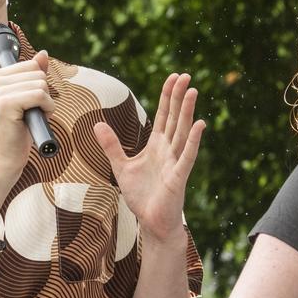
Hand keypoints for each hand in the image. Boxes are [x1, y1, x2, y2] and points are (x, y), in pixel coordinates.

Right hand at [0, 50, 54, 178]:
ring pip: (42, 84)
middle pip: (39, 73)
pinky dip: (46, 110)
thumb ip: (34, 75)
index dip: (38, 87)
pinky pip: (40, 95)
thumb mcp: (28, 98)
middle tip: (29, 115)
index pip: (33, 65)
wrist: (5, 159)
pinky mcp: (4, 104)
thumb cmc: (18, 131)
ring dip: (45, 105)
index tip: (26, 105)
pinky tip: (31, 122)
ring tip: (28, 119)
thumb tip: (43, 53)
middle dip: (43, 96)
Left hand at [92, 72, 204, 241]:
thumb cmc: (141, 196)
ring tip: (193, 91)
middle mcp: (169, 150)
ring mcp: (175, 162)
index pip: (163, 115)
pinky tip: (200, 124)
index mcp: (156, 146)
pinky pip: (187, 156)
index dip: (167, 96)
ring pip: (183, 132)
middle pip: (175, 118)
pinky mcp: (178, 176)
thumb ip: (112, 145)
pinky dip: (194, 140)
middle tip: (185, 75)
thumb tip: (97, 124)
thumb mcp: (121, 166)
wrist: (152, 222)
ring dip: (188, 112)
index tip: (173, 77)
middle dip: (179, 97)